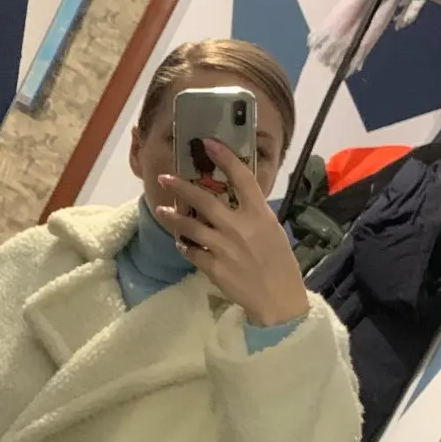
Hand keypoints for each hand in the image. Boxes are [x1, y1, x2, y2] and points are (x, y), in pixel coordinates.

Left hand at [156, 142, 309, 327]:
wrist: (278, 298)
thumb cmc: (279, 262)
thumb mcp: (272, 229)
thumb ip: (252, 212)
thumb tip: (233, 196)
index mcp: (259, 214)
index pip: (241, 178)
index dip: (224, 157)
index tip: (208, 143)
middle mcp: (239, 227)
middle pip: (204, 200)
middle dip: (181, 187)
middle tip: (164, 177)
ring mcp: (224, 248)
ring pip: (190, 227)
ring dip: (173, 217)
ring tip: (162, 211)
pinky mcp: (213, 267)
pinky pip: (191, 251)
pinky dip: (184, 245)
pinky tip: (180, 242)